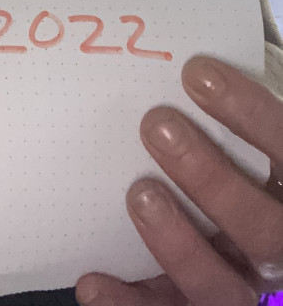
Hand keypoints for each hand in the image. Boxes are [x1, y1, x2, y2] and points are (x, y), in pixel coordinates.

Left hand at [74, 56, 282, 305]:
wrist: (239, 257)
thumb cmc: (237, 181)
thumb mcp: (250, 157)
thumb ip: (231, 132)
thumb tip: (179, 74)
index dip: (249, 114)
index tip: (196, 73)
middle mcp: (281, 248)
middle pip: (263, 229)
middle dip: (211, 178)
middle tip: (156, 125)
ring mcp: (248, 292)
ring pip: (224, 288)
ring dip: (178, 245)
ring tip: (139, 194)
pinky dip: (129, 304)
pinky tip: (92, 282)